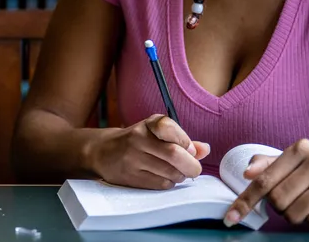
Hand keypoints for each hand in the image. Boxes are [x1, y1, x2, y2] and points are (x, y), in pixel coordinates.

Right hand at [85, 114, 210, 189]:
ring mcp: (132, 158)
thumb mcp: (157, 134)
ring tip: (175, 172)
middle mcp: (138, 138)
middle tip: (193, 169)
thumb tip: (205, 149)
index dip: (185, 141)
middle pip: (173, 154)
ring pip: (170, 172)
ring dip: (180, 176)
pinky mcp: (130, 176)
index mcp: (148, 124)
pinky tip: (162, 177)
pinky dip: (168, 183)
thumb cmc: (137, 142)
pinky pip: (160, 184)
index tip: (189, 149)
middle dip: (191, 166)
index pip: (168, 126)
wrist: (102, 152)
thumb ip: (182, 140)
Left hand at [224, 139, 308, 228]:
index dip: (246, 200)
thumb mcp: (297, 163)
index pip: (264, 179)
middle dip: (280, 208)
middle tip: (294, 201)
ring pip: (295, 213)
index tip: (231, 217)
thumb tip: (247, 172)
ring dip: (297, 216)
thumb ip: (269, 165)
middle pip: (278, 199)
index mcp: (300, 148)